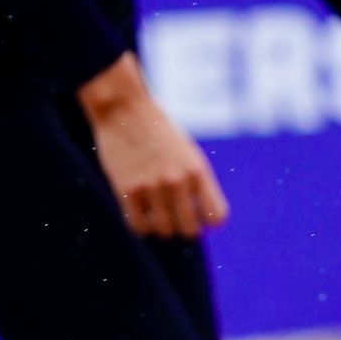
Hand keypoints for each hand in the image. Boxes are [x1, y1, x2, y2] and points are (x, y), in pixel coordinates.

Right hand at [79, 53, 227, 237]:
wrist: (123, 108)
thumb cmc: (158, 131)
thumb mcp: (188, 152)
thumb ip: (196, 183)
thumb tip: (202, 218)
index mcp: (197, 171)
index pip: (216, 218)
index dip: (208, 220)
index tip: (198, 212)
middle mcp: (177, 181)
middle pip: (189, 230)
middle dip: (184, 227)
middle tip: (175, 215)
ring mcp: (151, 187)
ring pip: (163, 231)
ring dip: (161, 227)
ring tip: (156, 213)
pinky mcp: (127, 190)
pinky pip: (138, 227)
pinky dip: (141, 225)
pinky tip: (140, 212)